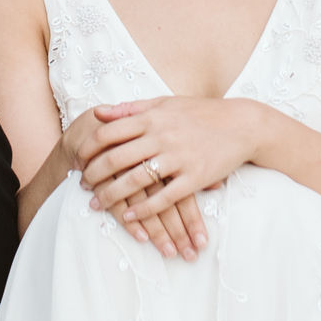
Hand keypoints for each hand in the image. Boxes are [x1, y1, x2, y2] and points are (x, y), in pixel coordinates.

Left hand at [78, 96, 257, 260]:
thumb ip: (130, 109)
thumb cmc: (200, 113)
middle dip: (94, 174)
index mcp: (152, 117)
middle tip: (82, 185)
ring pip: (136, 180)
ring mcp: (179, 158)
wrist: (242, 125)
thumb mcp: (165, 103)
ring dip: (112, 195)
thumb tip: (98, 112)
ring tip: (96, 204)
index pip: (108, 133)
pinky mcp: (195, 177)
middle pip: (116, 158)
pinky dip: (143, 210)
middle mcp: (162, 136)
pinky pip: (164, 197)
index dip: (88, 148)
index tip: (78, 159)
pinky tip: (129, 217)